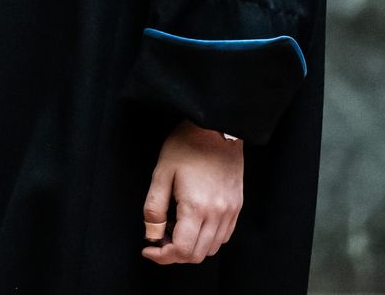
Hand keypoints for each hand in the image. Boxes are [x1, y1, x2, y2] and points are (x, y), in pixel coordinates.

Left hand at [142, 121, 242, 264]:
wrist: (217, 128)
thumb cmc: (186, 146)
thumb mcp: (161, 173)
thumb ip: (154, 207)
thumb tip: (151, 234)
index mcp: (197, 207)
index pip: (181, 250)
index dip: (161, 256)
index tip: (147, 249)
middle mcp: (218, 214)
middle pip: (196, 254)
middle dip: (173, 254)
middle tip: (157, 238)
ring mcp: (231, 212)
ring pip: (211, 248)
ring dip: (190, 247)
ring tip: (173, 228)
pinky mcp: (237, 207)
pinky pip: (223, 236)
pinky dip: (206, 239)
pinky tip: (192, 223)